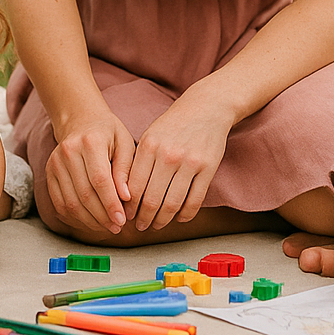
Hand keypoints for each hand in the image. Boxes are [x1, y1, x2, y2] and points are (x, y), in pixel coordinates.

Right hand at [45, 111, 134, 233]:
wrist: (80, 120)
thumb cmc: (108, 133)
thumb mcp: (125, 143)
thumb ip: (126, 170)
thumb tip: (126, 199)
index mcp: (90, 142)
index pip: (100, 180)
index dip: (111, 204)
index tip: (122, 220)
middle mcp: (68, 152)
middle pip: (84, 194)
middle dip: (102, 216)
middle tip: (116, 228)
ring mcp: (55, 163)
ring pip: (71, 202)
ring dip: (89, 221)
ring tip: (106, 227)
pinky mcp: (49, 173)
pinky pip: (60, 203)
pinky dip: (75, 217)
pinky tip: (90, 222)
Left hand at [123, 95, 231, 230]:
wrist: (206, 107)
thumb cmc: (173, 124)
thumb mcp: (150, 136)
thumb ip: (138, 162)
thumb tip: (125, 195)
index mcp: (148, 146)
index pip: (133, 187)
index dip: (128, 207)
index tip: (126, 215)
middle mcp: (167, 155)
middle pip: (151, 200)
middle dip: (143, 219)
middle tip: (140, 226)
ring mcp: (189, 162)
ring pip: (172, 204)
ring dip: (162, 221)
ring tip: (157, 225)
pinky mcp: (208, 168)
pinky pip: (194, 201)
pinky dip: (185, 215)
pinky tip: (178, 218)